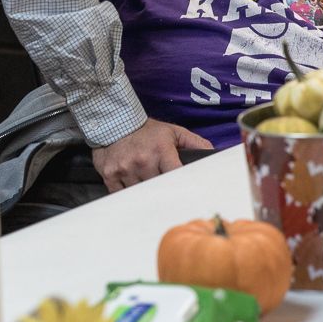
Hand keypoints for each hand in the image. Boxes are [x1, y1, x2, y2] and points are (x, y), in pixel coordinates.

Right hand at [91, 118, 212, 191]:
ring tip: (148, 190)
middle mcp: (142, 161)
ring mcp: (125, 169)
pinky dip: (128, 195)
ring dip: (146, 194)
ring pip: (141, 194)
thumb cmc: (146, 130)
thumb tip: (212, 153)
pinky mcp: (111, 174)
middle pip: (159, 189)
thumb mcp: (172, 132)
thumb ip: (194, 142)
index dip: (182, 187)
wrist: (113, 122)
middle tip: (169, 199)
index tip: (187, 196)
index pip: (176, 176)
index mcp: (161, 150)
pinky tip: (132, 190)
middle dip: (164, 193)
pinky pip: (122, 194)